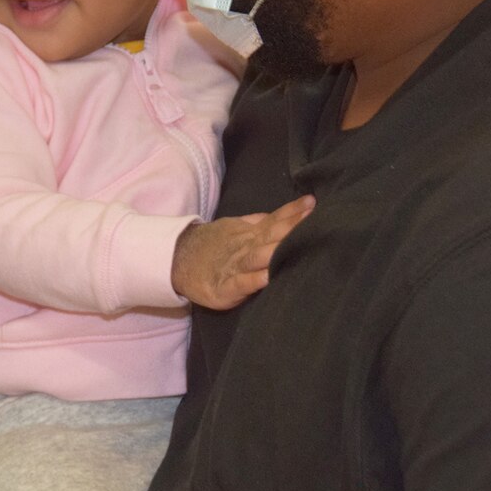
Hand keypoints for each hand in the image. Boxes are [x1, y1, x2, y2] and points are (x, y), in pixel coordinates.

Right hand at [172, 195, 314, 309]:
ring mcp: (235, 267)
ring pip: (259, 256)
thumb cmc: (212, 247)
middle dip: (292, 227)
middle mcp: (245, 247)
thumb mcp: (233, 228)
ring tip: (297, 243)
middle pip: (271, 235)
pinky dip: (256, 279)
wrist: (176, 262)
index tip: (312, 202)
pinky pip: (242, 283)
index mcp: (250, 234)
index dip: (292, 212)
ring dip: (278, 249)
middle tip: (314, 218)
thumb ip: (258, 222)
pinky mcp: (224, 288)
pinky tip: (270, 276)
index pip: (274, 220)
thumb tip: (283, 214)